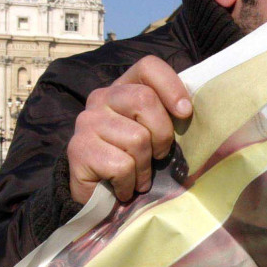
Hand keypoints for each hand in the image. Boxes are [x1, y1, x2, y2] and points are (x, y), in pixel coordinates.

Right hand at [67, 56, 191, 203]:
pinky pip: (122, 165)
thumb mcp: (153, 134)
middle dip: (162, 135)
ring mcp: (87, 122)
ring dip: (144, 168)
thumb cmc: (133, 162)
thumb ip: (167, 116)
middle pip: (144, 100)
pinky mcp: (78, 149)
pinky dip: (129, 183)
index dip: (171, 87)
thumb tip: (187, 110)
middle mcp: (100, 98)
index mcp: (123, 88)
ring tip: (137, 176)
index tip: (184, 113)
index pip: (148, 67)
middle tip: (157, 156)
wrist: (96, 198)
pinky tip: (122, 187)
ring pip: (137, 139)